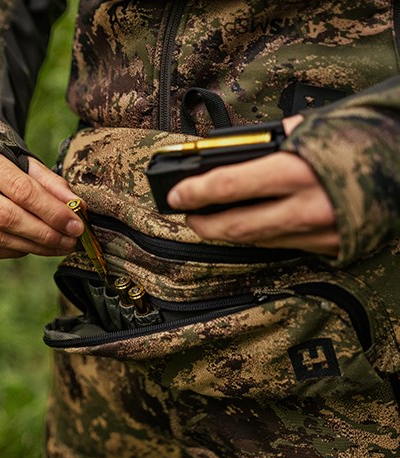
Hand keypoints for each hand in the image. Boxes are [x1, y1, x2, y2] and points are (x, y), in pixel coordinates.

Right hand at [0, 147, 83, 259]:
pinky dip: (13, 252)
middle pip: (7, 217)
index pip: (21, 190)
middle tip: (71, 241)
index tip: (77, 225)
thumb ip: (50, 182)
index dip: (53, 212)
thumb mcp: (21, 162)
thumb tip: (77, 205)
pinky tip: (32, 247)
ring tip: (60, 246)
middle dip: (46, 234)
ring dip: (34, 247)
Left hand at [166, 117, 338, 255]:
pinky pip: (280, 246)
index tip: (175, 196)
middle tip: (188, 216)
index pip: (229, 185)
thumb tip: (237, 153)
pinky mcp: (326, 249)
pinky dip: (257, 237)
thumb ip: (272, 143)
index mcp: (297, 171)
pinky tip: (247, 226)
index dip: (195, 192)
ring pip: (255, 241)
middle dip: (203, 224)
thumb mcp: (313, 128)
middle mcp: (304, 209)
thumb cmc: (362, 140)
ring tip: (210, 221)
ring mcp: (316, 235)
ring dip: (226, 232)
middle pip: (235, 227)